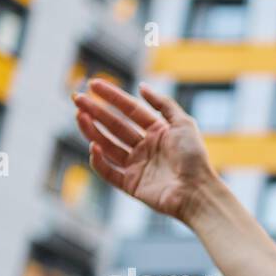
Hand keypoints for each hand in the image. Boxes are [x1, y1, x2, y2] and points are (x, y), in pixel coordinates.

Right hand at [71, 79, 216, 223]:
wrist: (197, 192)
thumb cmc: (194, 158)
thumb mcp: (184, 123)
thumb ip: (163, 104)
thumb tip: (141, 86)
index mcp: (158, 132)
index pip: (130, 110)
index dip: (112, 97)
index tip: (93, 84)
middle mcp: (146, 148)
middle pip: (115, 126)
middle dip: (96, 112)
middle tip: (77, 99)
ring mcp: (138, 167)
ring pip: (108, 146)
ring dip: (92, 131)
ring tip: (79, 116)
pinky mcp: (132, 185)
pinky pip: (109, 172)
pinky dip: (99, 161)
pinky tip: (93, 146)